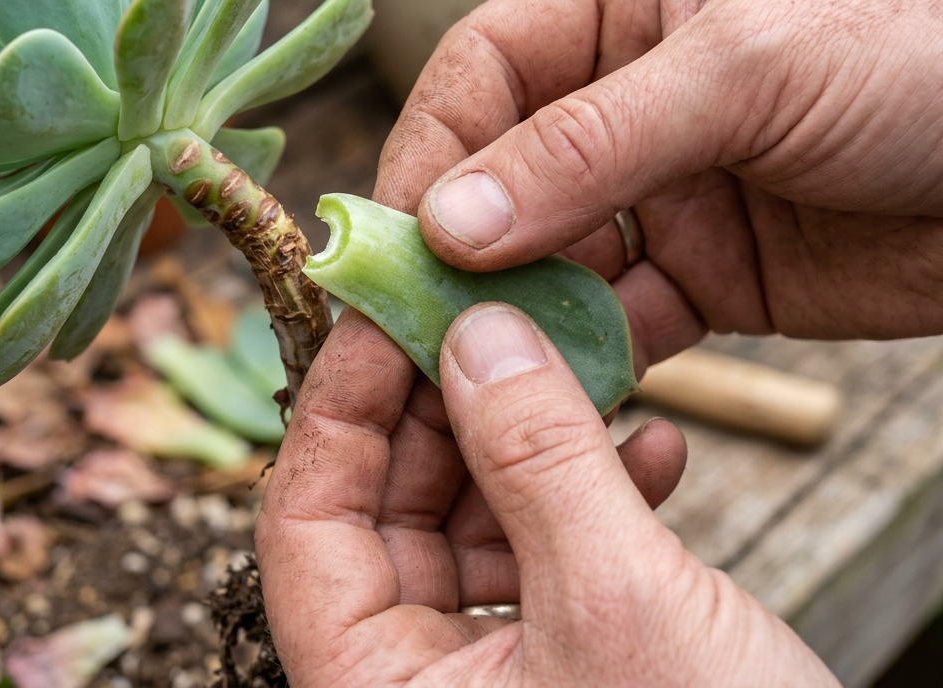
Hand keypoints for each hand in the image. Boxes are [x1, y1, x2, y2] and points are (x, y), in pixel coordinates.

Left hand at [256, 303, 837, 685]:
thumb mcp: (616, 605)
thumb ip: (538, 461)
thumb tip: (477, 335)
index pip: (306, 523)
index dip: (338, 407)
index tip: (385, 311)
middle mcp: (416, 681)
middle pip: (390, 508)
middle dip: (446, 405)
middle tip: (490, 316)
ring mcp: (491, 672)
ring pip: (474, 520)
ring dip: (531, 441)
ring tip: (583, 368)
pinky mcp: (565, 662)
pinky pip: (548, 555)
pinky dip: (595, 495)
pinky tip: (657, 451)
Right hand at [378, 0, 942, 371]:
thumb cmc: (922, 48)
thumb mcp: (744, 67)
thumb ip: (590, 146)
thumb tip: (451, 221)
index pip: (488, 68)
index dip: (433, 146)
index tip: (395, 230)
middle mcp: (634, 93)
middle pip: (506, 172)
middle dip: (462, 245)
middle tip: (416, 319)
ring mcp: (669, 189)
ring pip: (557, 258)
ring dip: (519, 312)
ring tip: (480, 370)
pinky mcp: (711, 273)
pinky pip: (625, 319)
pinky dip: (592, 356)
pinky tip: (566, 389)